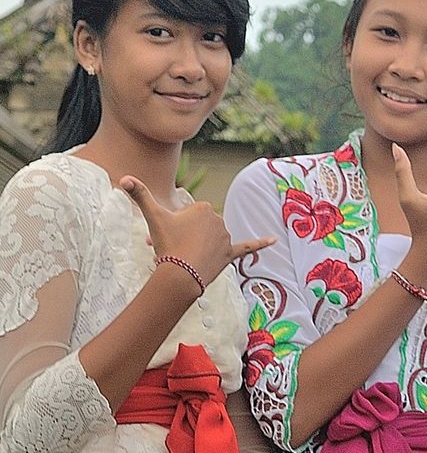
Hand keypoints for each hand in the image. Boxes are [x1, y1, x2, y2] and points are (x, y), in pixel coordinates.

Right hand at [121, 176, 274, 286]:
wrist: (181, 274)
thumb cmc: (168, 244)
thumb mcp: (153, 217)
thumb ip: (140, 195)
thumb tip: (124, 178)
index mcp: (203, 207)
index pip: (186, 216)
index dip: (173, 227)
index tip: (165, 236)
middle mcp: (219, 220)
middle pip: (196, 229)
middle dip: (183, 238)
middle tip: (170, 250)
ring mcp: (226, 238)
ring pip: (208, 242)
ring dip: (195, 249)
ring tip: (183, 260)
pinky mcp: (231, 254)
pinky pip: (248, 248)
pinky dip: (261, 244)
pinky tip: (274, 240)